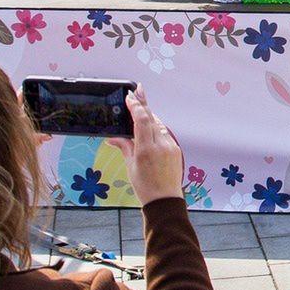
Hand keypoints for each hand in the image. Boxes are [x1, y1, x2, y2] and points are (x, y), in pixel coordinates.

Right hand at [107, 88, 184, 204]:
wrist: (165, 200)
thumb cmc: (145, 186)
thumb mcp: (131, 166)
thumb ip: (124, 147)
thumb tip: (113, 137)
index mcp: (146, 149)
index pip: (141, 120)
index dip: (136, 105)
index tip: (130, 95)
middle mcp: (160, 145)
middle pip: (151, 118)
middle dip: (143, 103)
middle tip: (138, 90)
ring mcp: (170, 146)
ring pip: (158, 124)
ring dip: (149, 116)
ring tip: (140, 108)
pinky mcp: (176, 149)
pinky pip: (165, 133)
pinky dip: (156, 127)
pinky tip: (150, 126)